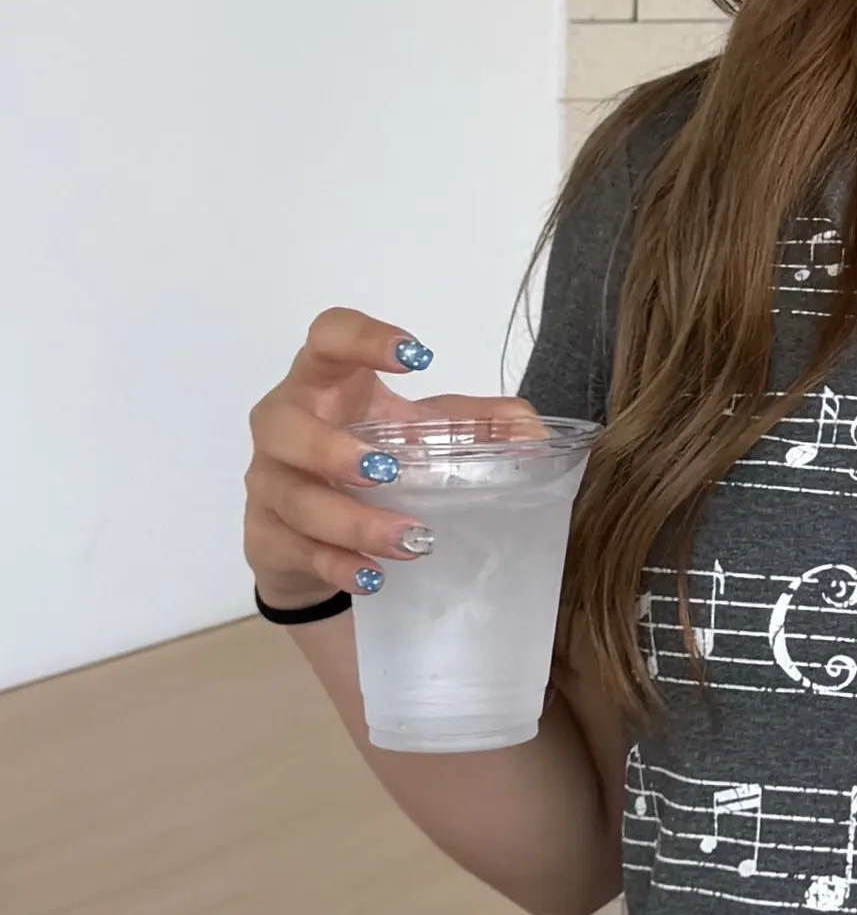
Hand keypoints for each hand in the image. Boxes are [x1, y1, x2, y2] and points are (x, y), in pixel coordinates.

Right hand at [244, 311, 536, 607]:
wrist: (311, 534)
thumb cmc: (368, 462)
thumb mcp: (423, 436)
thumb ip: (478, 426)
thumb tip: (533, 434)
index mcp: (326, 383)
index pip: (327, 337)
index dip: (362, 337)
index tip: (416, 356)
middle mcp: (284, 425)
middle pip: (282, 422)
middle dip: (331, 448)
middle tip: (387, 470)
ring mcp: (268, 481)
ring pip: (292, 496)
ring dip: (351, 521)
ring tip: (410, 540)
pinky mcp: (266, 534)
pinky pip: (295, 548)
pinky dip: (336, 563)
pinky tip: (372, 577)